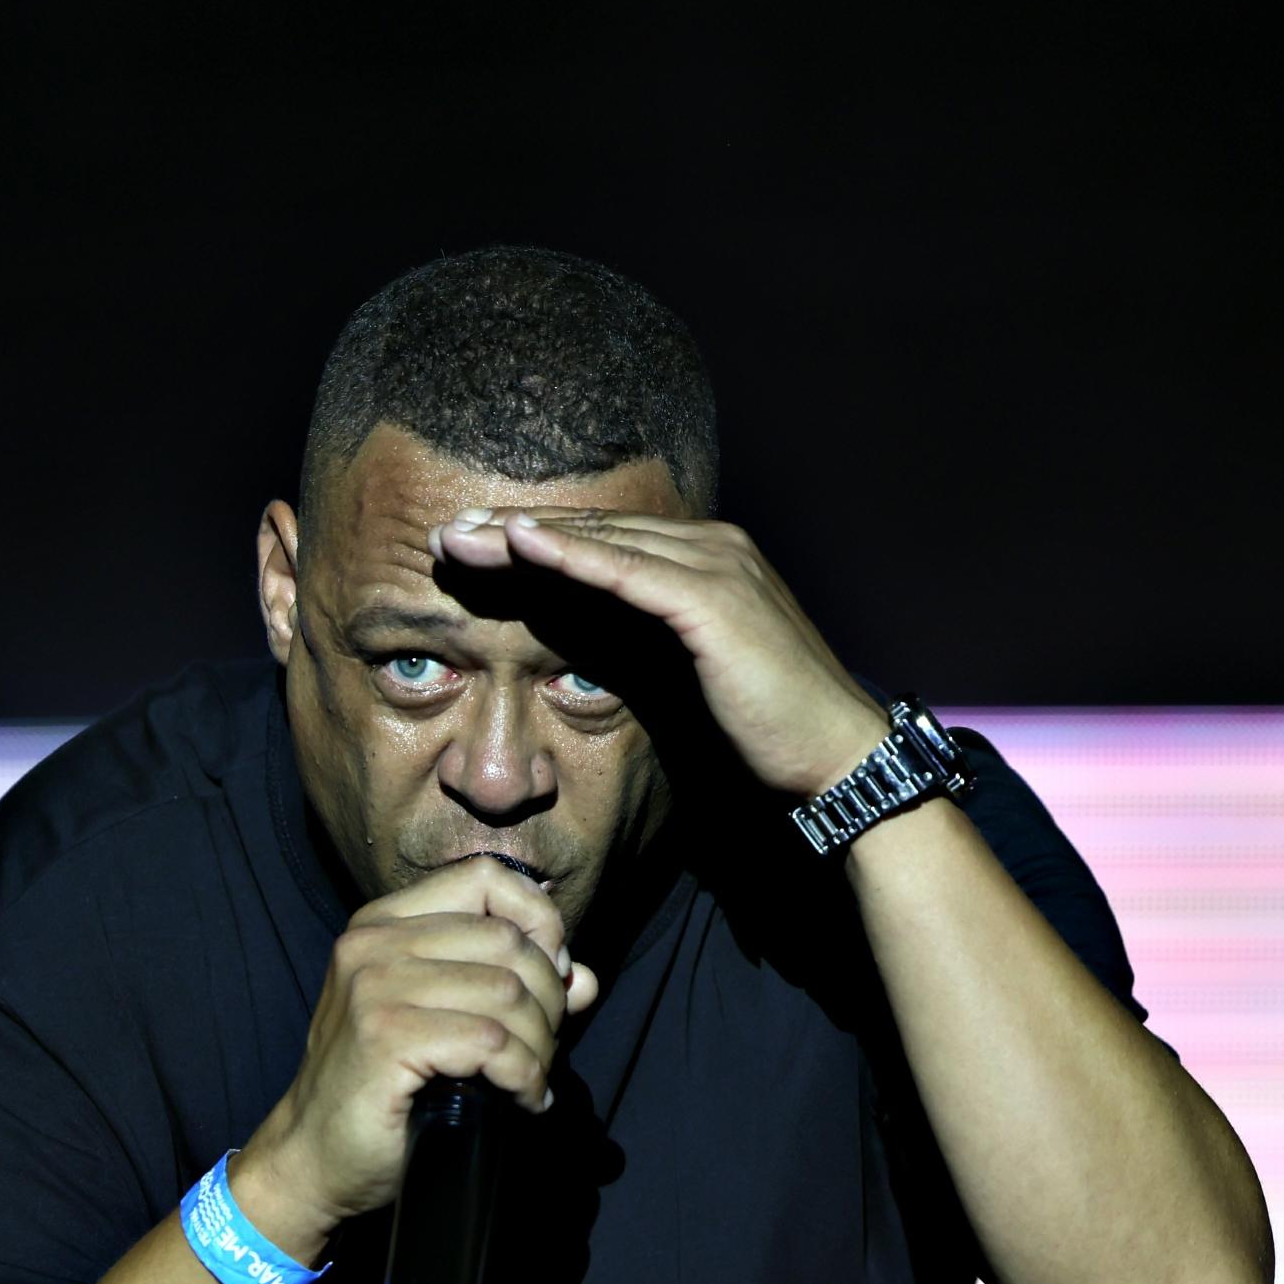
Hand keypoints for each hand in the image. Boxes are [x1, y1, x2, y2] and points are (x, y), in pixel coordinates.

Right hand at [242, 857, 602, 1233]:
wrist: (312, 1157)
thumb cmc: (381, 1091)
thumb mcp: (444, 1022)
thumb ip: (511, 989)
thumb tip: (584, 979)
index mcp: (383, 923)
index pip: (484, 877)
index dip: (537, 918)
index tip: (553, 973)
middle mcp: (374, 943)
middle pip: (508, 941)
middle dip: (549, 1000)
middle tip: (544, 1049)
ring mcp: (374, 987)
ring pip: (508, 994)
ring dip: (541, 1046)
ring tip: (533, 1079)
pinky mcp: (385, 1037)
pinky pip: (490, 1041)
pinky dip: (524, 1075)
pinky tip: (523, 1099)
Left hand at [429, 507, 891, 797]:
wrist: (834, 756)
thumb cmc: (768, 727)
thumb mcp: (691, 673)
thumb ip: (645, 642)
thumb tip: (585, 641)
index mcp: (708, 560)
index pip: (609, 540)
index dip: (541, 538)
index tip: (477, 542)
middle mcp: (714, 547)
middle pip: (597, 529)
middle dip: (518, 527)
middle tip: (448, 528)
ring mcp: (717, 567)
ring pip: (602, 541)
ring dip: (525, 535)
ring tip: (461, 534)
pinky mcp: (713, 600)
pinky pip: (626, 571)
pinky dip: (570, 555)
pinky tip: (519, 544)